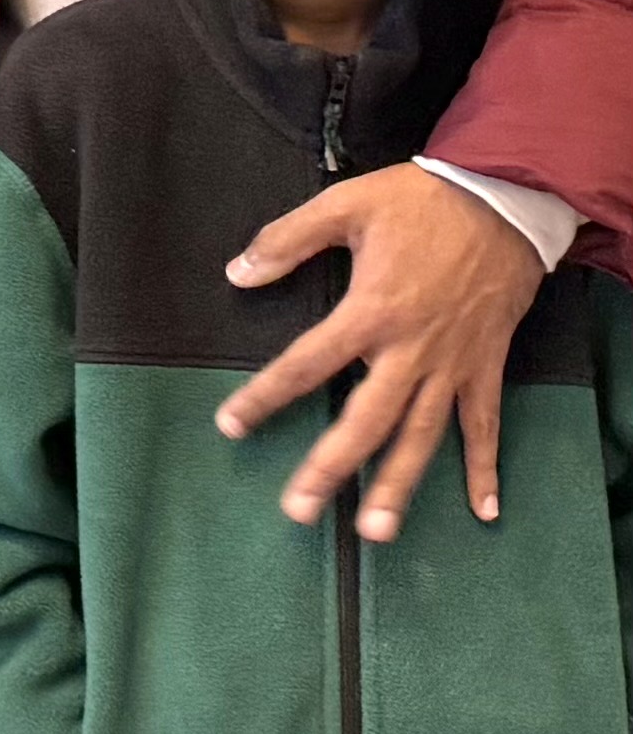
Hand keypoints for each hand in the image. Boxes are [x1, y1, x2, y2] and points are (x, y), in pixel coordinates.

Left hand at [217, 163, 544, 537]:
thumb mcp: (344, 205)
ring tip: (375, 531)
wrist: (503, 202)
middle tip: (298, 510)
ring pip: (422, 436)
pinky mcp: (486, 367)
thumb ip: (285, 239)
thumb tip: (237, 274)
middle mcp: (410, 350)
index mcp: (370, 312)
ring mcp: (451, 365)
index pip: (305, 364)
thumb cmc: (419, 202)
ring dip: (399, 485)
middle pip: (365, 421)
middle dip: (331, 468)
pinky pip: (486, 426)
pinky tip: (485, 510)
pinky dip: (486, 467)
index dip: (264, 397)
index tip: (231, 426)